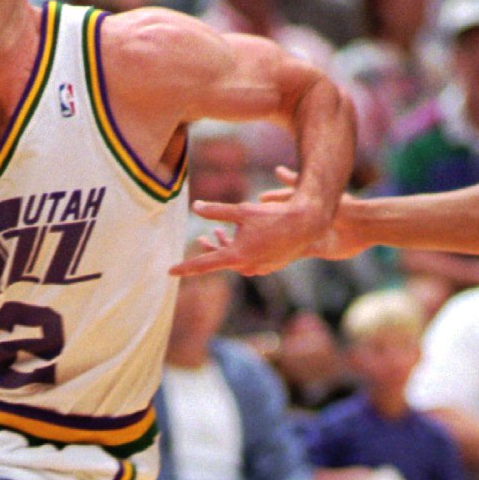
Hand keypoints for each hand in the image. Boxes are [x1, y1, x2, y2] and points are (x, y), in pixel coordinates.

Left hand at [172, 186, 330, 277]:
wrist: (309, 225)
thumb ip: (217, 211)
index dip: (185, 267)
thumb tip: (195, 207)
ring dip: (225, 248)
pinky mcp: (270, 266)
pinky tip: (241, 237)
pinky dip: (241, 250)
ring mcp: (259, 269)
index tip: (169, 272)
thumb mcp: (242, 210)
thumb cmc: (274, 215)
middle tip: (198, 242)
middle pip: (219, 261)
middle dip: (208, 251)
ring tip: (217, 235)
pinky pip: (249, 261)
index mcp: (236, 256)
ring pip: (235, 261)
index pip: (203, 265)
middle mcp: (246, 267)